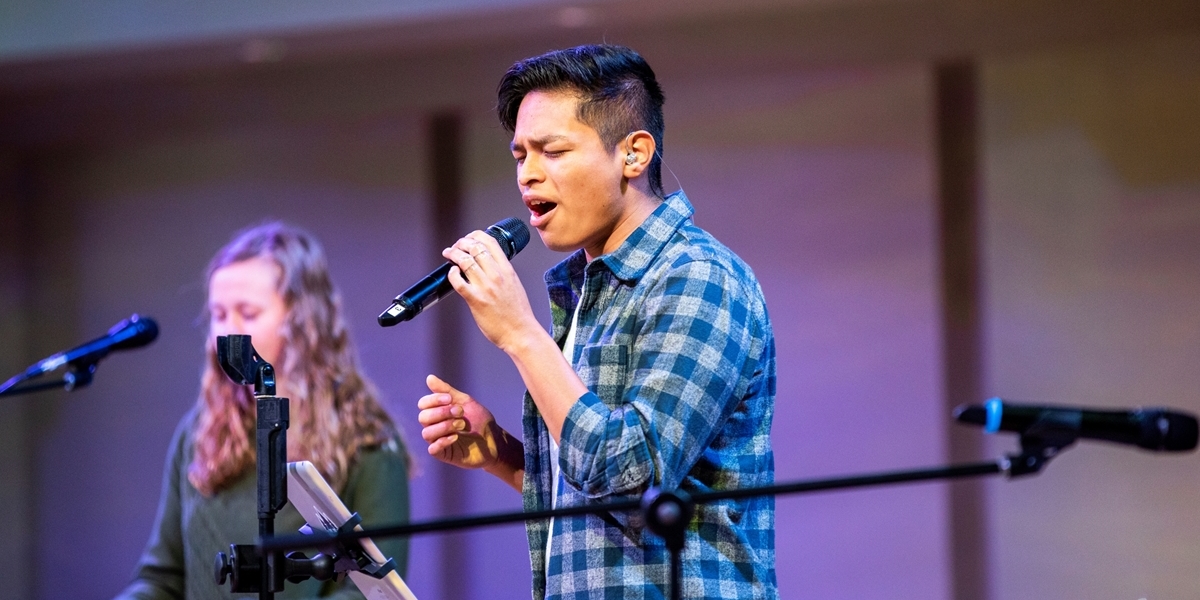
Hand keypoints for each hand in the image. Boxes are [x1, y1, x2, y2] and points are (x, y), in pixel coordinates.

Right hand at [417, 374, 504, 469]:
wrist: (494, 440)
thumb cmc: (479, 420)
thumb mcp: (465, 402)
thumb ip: (447, 391)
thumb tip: (429, 377)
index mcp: (437, 412)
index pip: (423, 404)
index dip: (434, 400)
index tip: (451, 399)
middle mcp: (434, 426)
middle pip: (423, 418)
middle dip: (441, 413)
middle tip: (460, 412)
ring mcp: (438, 441)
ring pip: (426, 433)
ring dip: (444, 426)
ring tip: (461, 425)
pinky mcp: (444, 454)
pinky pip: (433, 449)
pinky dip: (442, 441)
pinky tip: (455, 437)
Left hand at [443, 231, 541, 352]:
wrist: (521, 333)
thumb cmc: (519, 314)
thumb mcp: (515, 285)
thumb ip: (502, 273)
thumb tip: (488, 265)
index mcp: (507, 270)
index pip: (490, 242)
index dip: (476, 235)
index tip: (469, 237)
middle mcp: (496, 275)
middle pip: (475, 247)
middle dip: (461, 243)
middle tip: (455, 246)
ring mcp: (485, 287)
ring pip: (465, 261)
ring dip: (453, 254)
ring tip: (449, 254)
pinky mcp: (476, 300)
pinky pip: (458, 282)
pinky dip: (452, 274)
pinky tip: (452, 273)